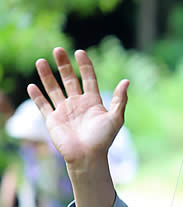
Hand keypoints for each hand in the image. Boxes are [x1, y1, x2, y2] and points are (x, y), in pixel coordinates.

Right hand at [26, 48, 128, 173]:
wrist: (88, 157)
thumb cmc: (103, 139)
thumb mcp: (116, 118)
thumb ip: (120, 100)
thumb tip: (126, 81)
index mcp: (93, 101)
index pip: (88, 78)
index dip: (84, 66)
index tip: (80, 52)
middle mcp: (78, 103)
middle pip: (69, 79)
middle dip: (63, 65)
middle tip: (58, 49)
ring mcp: (64, 111)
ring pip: (54, 89)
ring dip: (47, 75)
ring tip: (40, 61)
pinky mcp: (53, 120)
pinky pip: (43, 105)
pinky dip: (37, 96)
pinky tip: (32, 86)